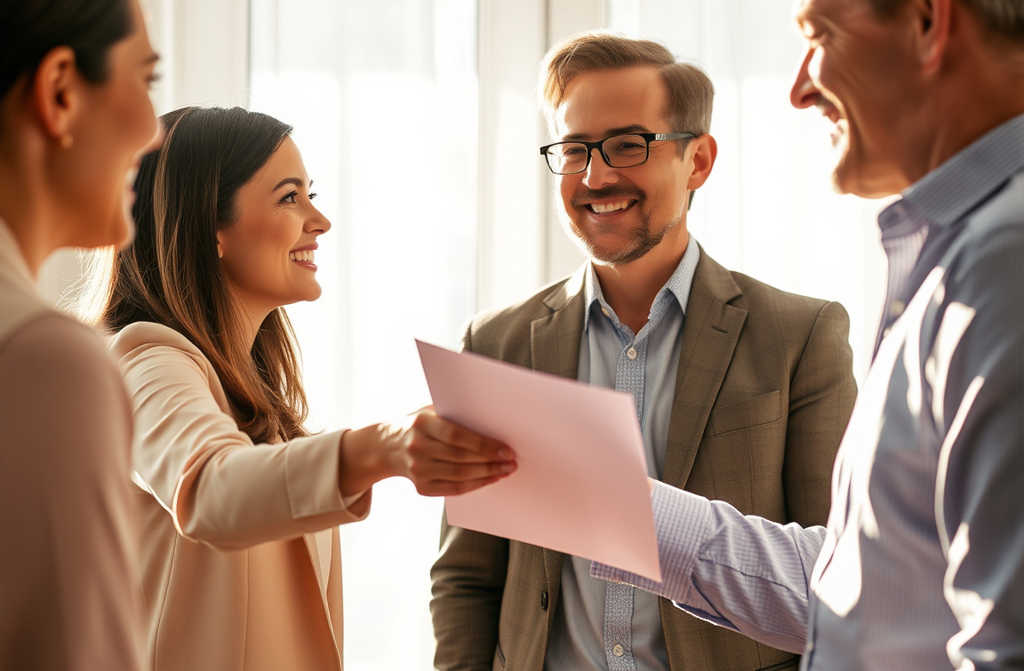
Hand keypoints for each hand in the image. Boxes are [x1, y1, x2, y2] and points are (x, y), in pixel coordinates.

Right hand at [339, 407, 515, 496]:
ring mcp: (417, 469)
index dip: (484, 444)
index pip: (457, 436)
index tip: (507, 449)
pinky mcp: (421, 487)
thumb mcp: (432, 411)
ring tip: (505, 470)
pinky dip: (475, 485)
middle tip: (512, 461)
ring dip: (487, 475)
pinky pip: (454, 490)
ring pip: (460, 476)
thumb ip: (457, 415)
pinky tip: (490, 479)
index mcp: (421, 423)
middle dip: (491, 461)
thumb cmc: (421, 424)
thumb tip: (495, 422)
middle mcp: (417, 447)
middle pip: (461, 458)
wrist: (387, 446)